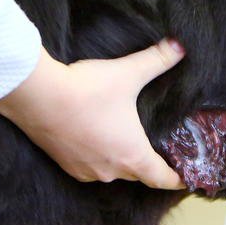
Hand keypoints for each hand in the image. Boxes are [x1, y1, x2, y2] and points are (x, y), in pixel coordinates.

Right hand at [0, 40, 185, 189]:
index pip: (161, 178)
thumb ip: (157, 60)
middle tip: (158, 151)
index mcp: (132, 155)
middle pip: (138, 174)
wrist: (39, 97)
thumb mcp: (128, 73)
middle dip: (149, 165)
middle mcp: (111, 170)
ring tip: (124, 141)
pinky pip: (89, 167)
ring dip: (119, 160)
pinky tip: (95, 139)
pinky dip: (96, 157)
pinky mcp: (65, 164)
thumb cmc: (87, 90)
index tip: (186, 177)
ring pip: (111, 171)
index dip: (177, 178)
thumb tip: (180, 46)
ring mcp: (86, 170)